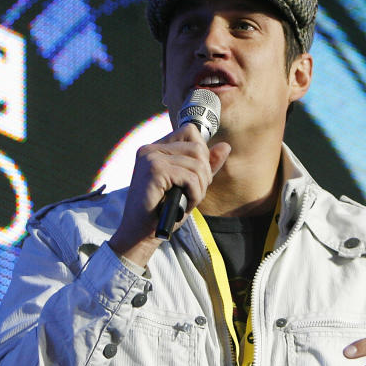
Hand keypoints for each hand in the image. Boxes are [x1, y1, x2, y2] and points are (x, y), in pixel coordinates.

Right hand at [109, 123, 229, 265]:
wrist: (140, 234)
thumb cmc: (162, 211)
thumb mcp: (188, 185)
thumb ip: (205, 165)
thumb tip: (225, 146)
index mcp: (155, 148)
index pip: (190, 132)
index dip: (202, 153)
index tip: (196, 176)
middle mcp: (151, 149)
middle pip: (197, 147)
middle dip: (204, 173)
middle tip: (194, 192)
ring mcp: (151, 158)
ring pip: (197, 163)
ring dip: (200, 187)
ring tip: (189, 200)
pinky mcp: (154, 170)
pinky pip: (190, 177)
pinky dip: (194, 193)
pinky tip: (185, 204)